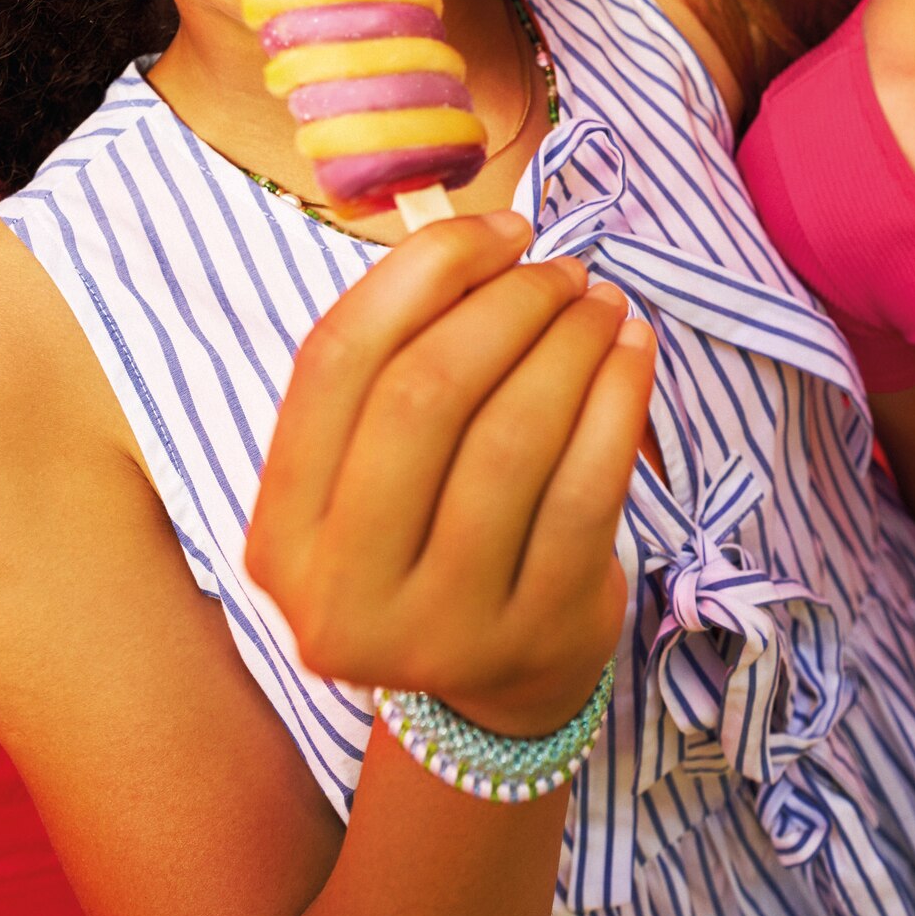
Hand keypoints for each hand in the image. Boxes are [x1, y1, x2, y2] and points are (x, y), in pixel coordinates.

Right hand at [244, 211, 654, 734]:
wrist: (497, 686)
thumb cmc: (433, 540)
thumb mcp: (377, 478)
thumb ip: (396, 367)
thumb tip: (478, 233)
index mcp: (280, 534)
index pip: (336, 364)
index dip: (424, 274)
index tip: (499, 229)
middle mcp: (338, 592)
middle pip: (424, 396)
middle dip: (507, 307)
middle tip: (562, 271)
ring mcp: (437, 627)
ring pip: (511, 439)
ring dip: (569, 345)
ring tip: (602, 304)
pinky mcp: (531, 635)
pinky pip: (585, 490)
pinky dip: (618, 402)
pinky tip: (634, 353)